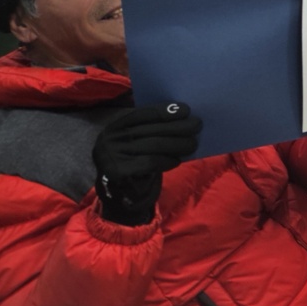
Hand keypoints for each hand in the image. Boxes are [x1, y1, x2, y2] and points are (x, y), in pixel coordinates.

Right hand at [92, 103, 202, 225]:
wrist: (119, 195)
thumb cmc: (134, 162)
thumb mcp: (137, 142)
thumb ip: (152, 130)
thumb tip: (183, 118)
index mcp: (114, 127)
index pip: (143, 114)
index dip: (165, 111)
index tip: (186, 110)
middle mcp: (109, 139)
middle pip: (151, 129)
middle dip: (177, 127)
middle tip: (197, 125)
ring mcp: (111, 155)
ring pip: (154, 144)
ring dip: (177, 143)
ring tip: (192, 144)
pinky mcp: (118, 171)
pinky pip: (151, 161)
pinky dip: (167, 160)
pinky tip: (176, 161)